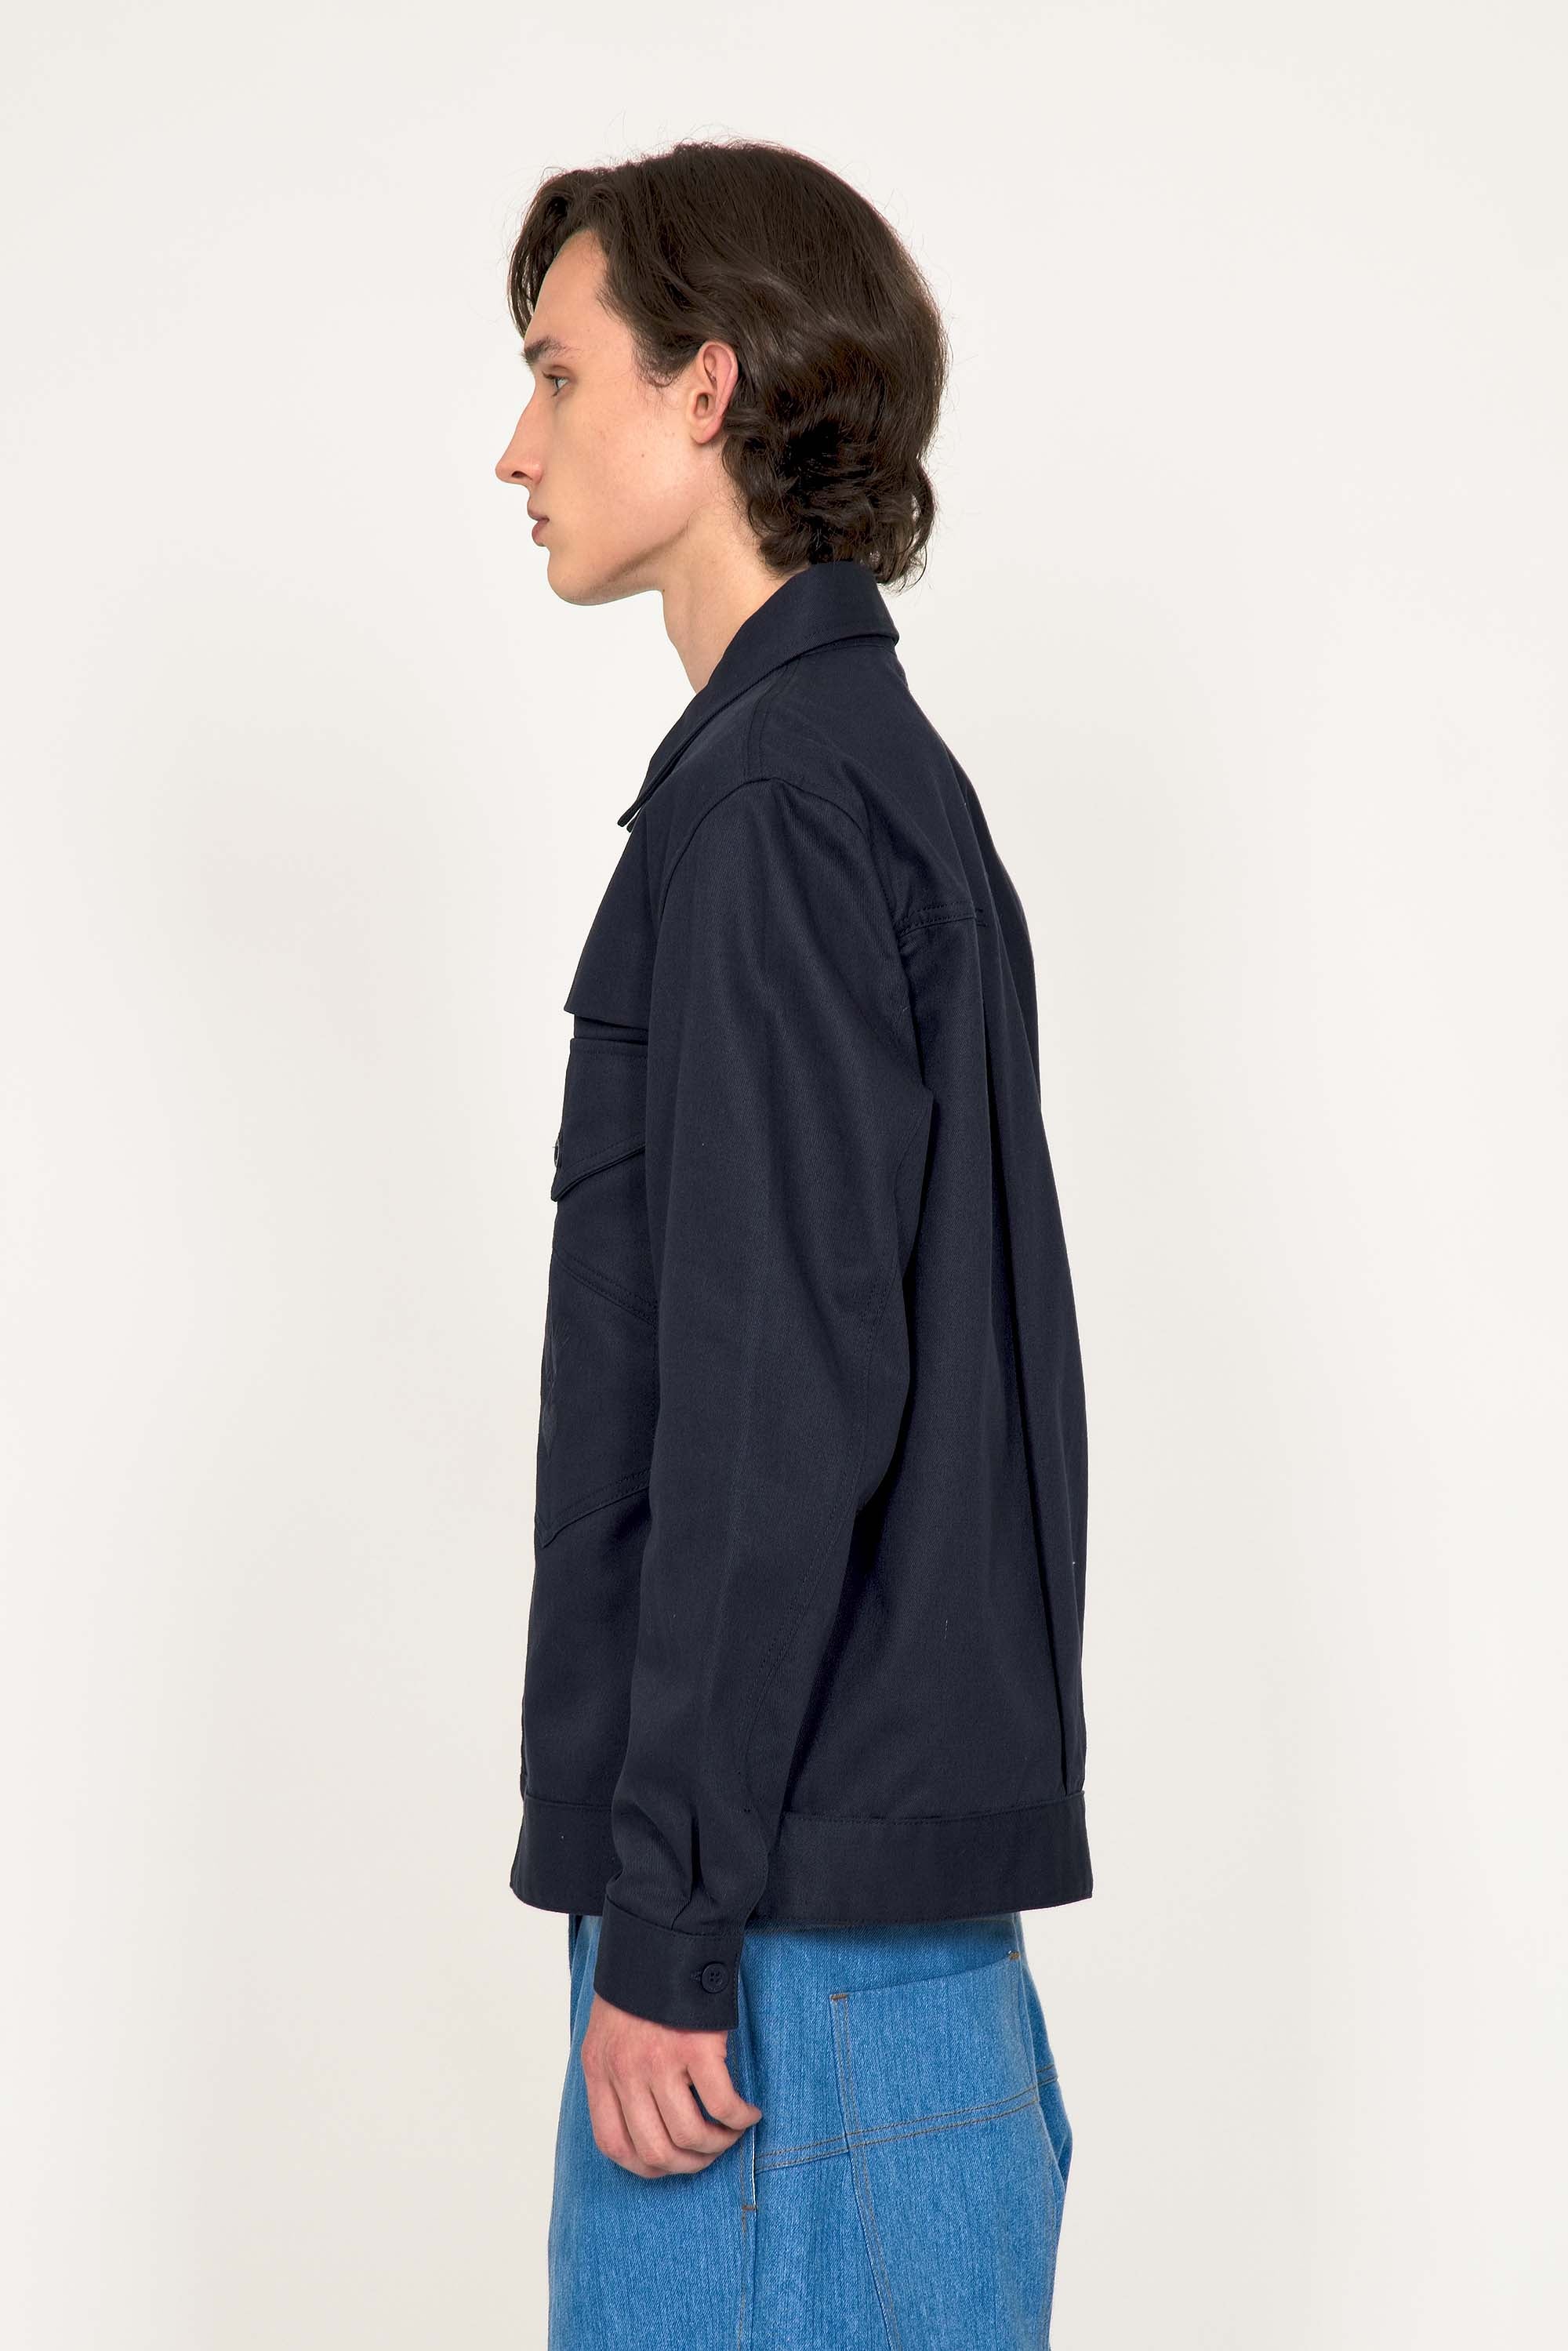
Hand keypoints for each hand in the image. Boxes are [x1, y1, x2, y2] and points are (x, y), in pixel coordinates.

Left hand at [581, 1991, 762, 2176]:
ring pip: (691, 2135)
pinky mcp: (697, 2047)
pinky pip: (723, 2105)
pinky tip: (748, 2113)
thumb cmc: (640, 1984)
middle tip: (709, 2151)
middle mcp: (625, 2071)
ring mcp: (660, 2061)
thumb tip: (640, 2120)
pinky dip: (740, 2119)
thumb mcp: (608, 2031)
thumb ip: (615, 2072)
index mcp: (599, 2069)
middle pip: (656, 2151)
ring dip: (718, 2144)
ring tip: (731, 2132)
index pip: (613, 2144)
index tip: (669, 2163)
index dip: (645, 2166)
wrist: (665, 1931)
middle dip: (689, 2163)